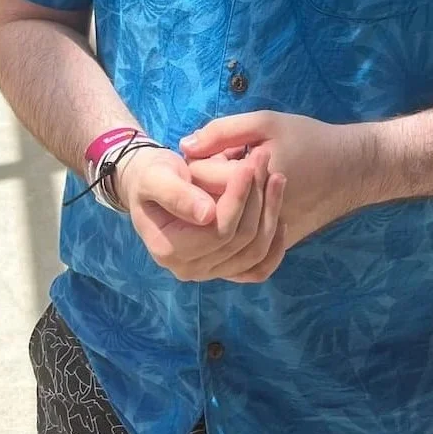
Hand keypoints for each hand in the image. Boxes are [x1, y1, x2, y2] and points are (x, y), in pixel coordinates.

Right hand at [114, 144, 286, 282]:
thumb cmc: (151, 175)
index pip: (218, 230)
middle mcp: (189, 269)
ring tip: (276, 178)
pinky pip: (258, 270)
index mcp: (169, 249)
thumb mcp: (155, 176)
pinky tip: (281, 218)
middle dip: (257, 198)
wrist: (152, 183)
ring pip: (254, 252)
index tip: (248, 166)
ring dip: (270, 214)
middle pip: (240, 240)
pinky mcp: (226, 269)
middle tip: (263, 161)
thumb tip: (207, 214)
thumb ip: (176, 194)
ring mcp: (209, 272)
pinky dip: (274, 248)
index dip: (237, 198)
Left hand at [182, 111, 373, 248]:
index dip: (197, 162)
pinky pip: (245, 252)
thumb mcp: (266, 123)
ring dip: (220, 208)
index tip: (211, 151)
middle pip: (207, 208)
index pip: (198, 178)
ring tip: (231, 185)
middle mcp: (256, 215)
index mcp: (251, 179)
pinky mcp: (279, 246)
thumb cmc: (310, 139)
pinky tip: (240, 211)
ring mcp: (268, 237)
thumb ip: (222, 132)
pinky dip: (235, 235)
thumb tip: (185, 147)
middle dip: (205, 187)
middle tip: (219, 166)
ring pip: (223, 232)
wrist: (353, 169)